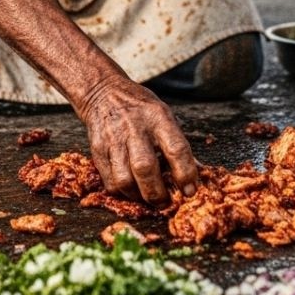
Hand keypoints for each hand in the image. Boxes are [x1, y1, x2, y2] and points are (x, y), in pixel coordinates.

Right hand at [75, 77, 198, 206]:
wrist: (103, 92)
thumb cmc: (141, 108)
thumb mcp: (165, 115)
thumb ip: (178, 144)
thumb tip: (197, 174)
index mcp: (158, 117)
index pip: (176, 149)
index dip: (185, 173)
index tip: (190, 191)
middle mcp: (134, 127)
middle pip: (145, 168)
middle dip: (157, 193)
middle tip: (165, 202)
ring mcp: (113, 138)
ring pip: (124, 179)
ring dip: (138, 196)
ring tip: (147, 197)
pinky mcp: (96, 149)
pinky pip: (109, 181)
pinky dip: (122, 192)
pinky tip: (130, 188)